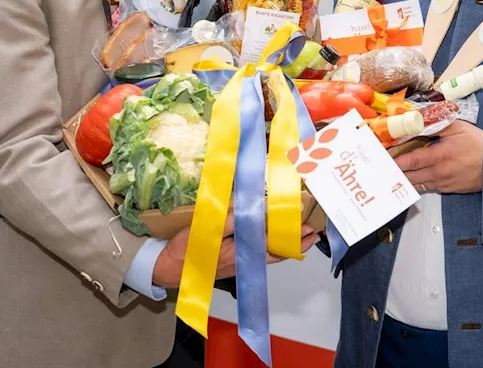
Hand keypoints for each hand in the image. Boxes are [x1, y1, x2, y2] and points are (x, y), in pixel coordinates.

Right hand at [152, 216, 319, 287]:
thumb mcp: (207, 230)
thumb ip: (230, 221)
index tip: (306, 226)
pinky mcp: (233, 264)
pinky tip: (274, 243)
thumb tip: (253, 211)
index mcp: (240, 251)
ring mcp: (240, 263)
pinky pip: (259, 257)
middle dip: (296, 243)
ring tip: (302, 238)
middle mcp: (244, 260)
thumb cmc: (187, 250)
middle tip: (313, 233)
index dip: (290, 234)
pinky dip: (272, 250)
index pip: (272, 241)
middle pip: (277, 252)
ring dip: (286, 246)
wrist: (169, 270)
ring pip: (269, 255)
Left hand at [393, 120, 482, 194]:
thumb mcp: (458, 127)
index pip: (411, 160)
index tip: (384, 159)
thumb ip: (437, 123)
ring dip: (405, 180)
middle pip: (410, 177)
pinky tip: (412, 178)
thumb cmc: (478, 144)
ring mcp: (443, 183)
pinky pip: (428, 188)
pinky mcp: (448, 190)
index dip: (395, 161)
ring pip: (417, 185)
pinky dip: (418, 183)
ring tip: (393, 174)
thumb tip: (418, 119)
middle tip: (383, 169)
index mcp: (440, 156)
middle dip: (395, 173)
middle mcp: (439, 173)